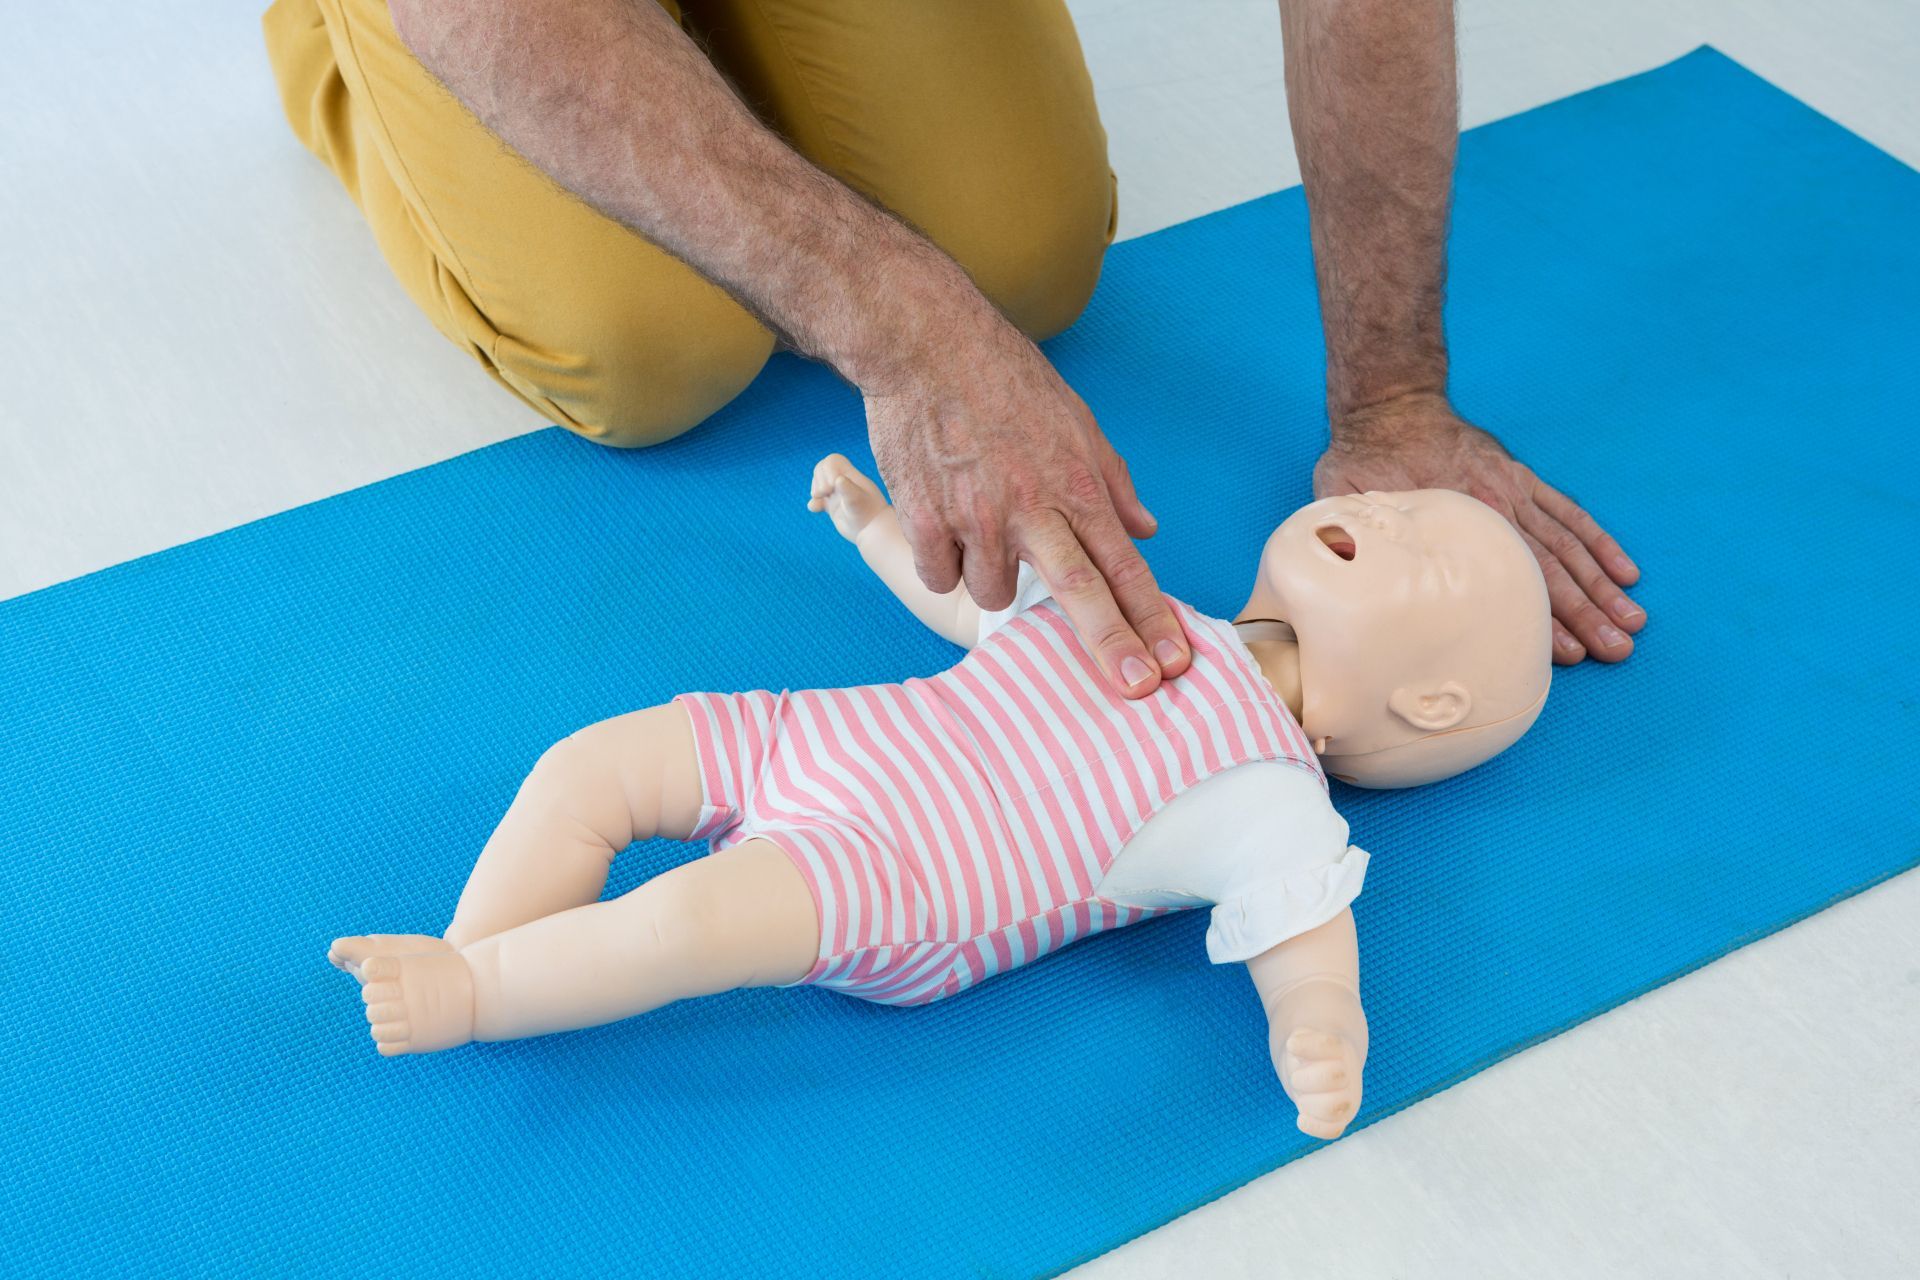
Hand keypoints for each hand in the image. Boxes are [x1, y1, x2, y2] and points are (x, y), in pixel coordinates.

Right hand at [807, 453, 889, 542]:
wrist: (873, 532)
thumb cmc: (868, 514)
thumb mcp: (858, 500)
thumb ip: (848, 489)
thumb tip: (838, 480)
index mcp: (850, 476)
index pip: (832, 460)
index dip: (827, 469)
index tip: (831, 485)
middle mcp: (844, 483)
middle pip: (822, 469)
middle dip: (818, 479)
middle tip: (825, 493)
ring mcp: (837, 495)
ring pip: (819, 484)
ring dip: (815, 490)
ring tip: (820, 500)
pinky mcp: (833, 507)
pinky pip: (818, 501)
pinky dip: (814, 503)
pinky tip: (815, 508)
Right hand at [862, 319, 1190, 696]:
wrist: (925, 344)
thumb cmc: (1002, 377)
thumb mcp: (1075, 420)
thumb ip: (1112, 481)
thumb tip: (1145, 528)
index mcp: (1075, 484)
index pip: (1124, 565)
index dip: (1151, 617)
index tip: (1173, 661)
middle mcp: (1032, 507)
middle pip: (1080, 594)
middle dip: (1113, 646)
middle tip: (1138, 688)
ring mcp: (978, 516)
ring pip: (994, 593)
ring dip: (994, 581)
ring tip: (984, 539)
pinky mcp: (926, 518)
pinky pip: (941, 576)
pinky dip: (945, 564)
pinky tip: (944, 533)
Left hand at [1275, 1026, 1365, 1140]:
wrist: (1318, 1068)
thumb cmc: (1305, 1052)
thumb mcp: (1301, 1039)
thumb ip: (1301, 1041)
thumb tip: (1294, 1045)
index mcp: (1340, 1049)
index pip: (1328, 1045)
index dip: (1308, 1046)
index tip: (1292, 1045)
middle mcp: (1348, 1074)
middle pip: (1331, 1076)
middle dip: (1304, 1078)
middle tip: (1296, 1078)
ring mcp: (1347, 1098)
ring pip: (1332, 1108)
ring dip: (1308, 1102)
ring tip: (1301, 1097)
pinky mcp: (1340, 1119)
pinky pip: (1333, 1130)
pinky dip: (1315, 1126)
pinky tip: (1301, 1119)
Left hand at [1314, 393, 1644, 663]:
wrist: (1389, 402)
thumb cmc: (1362, 458)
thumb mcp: (1344, 498)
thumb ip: (1352, 538)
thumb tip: (1344, 575)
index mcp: (1457, 520)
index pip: (1509, 579)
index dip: (1540, 617)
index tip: (1568, 652)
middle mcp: (1496, 508)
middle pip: (1551, 568)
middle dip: (1588, 612)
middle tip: (1618, 650)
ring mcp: (1515, 492)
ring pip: (1568, 546)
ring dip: (1602, 586)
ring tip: (1631, 623)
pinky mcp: (1523, 480)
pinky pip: (1569, 512)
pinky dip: (1599, 542)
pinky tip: (1626, 572)